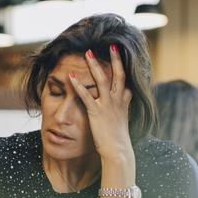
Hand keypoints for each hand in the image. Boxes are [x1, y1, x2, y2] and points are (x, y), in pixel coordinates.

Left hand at [69, 44, 133, 163]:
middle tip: (112, 45)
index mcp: (124, 103)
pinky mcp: (97, 112)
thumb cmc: (119, 140)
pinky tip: (71, 76)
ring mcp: (108, 106)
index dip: (125, 68)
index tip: (122, 56)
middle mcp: (118, 101)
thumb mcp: (123, 122)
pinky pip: (86, 96)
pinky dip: (78, 85)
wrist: (118, 151)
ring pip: (102, 80)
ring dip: (95, 65)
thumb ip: (122, 110)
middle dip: (115, 59)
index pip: (126, 82)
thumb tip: (124, 104)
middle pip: (119, 75)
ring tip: (88, 52)